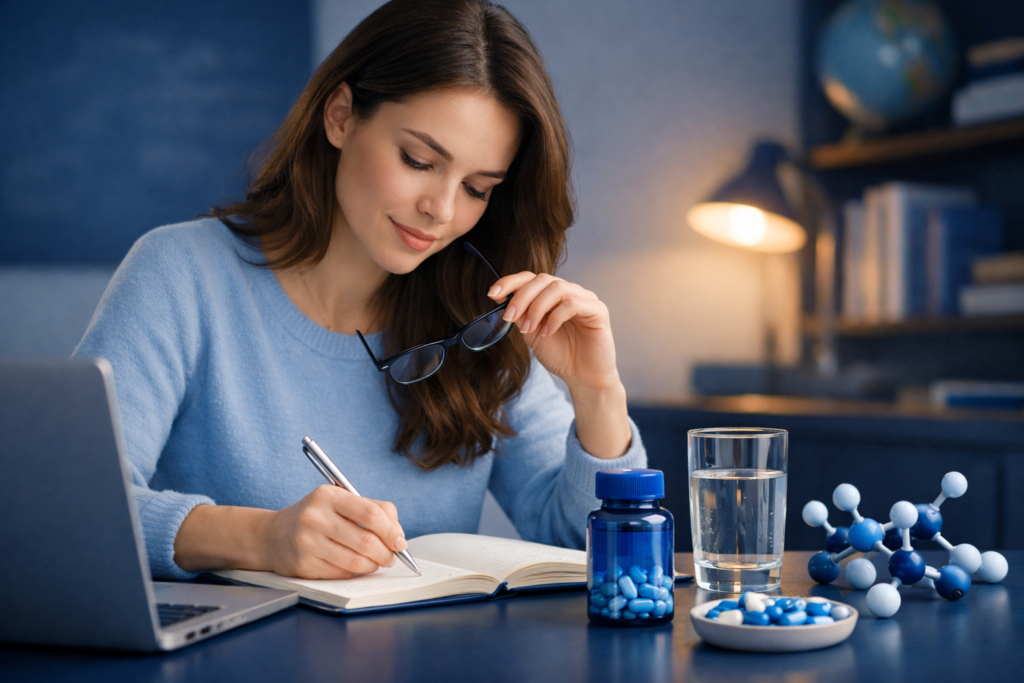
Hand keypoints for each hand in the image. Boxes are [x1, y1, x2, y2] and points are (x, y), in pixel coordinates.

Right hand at [259, 486, 407, 578]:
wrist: (272, 536)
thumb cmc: (317, 517)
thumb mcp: (340, 501)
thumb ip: (373, 510)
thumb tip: (399, 536)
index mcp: (328, 496)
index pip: (370, 514)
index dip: (391, 530)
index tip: (400, 542)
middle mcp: (315, 517)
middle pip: (366, 541)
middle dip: (386, 553)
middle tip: (392, 557)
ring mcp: (307, 542)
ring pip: (356, 562)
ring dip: (373, 565)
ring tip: (376, 562)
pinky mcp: (303, 565)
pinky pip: (342, 574)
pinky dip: (354, 572)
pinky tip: (353, 565)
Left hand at [487, 272, 619, 393]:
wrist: (582, 378)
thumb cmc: (560, 355)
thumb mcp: (531, 333)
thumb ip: (520, 314)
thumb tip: (499, 297)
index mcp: (553, 296)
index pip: (531, 278)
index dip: (510, 282)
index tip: (493, 294)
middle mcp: (570, 292)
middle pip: (543, 279)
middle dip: (522, 297)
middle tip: (510, 317)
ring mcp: (586, 299)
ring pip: (557, 288)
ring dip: (537, 308)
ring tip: (529, 329)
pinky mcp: (598, 310)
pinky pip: (573, 303)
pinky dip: (555, 317)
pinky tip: (548, 333)